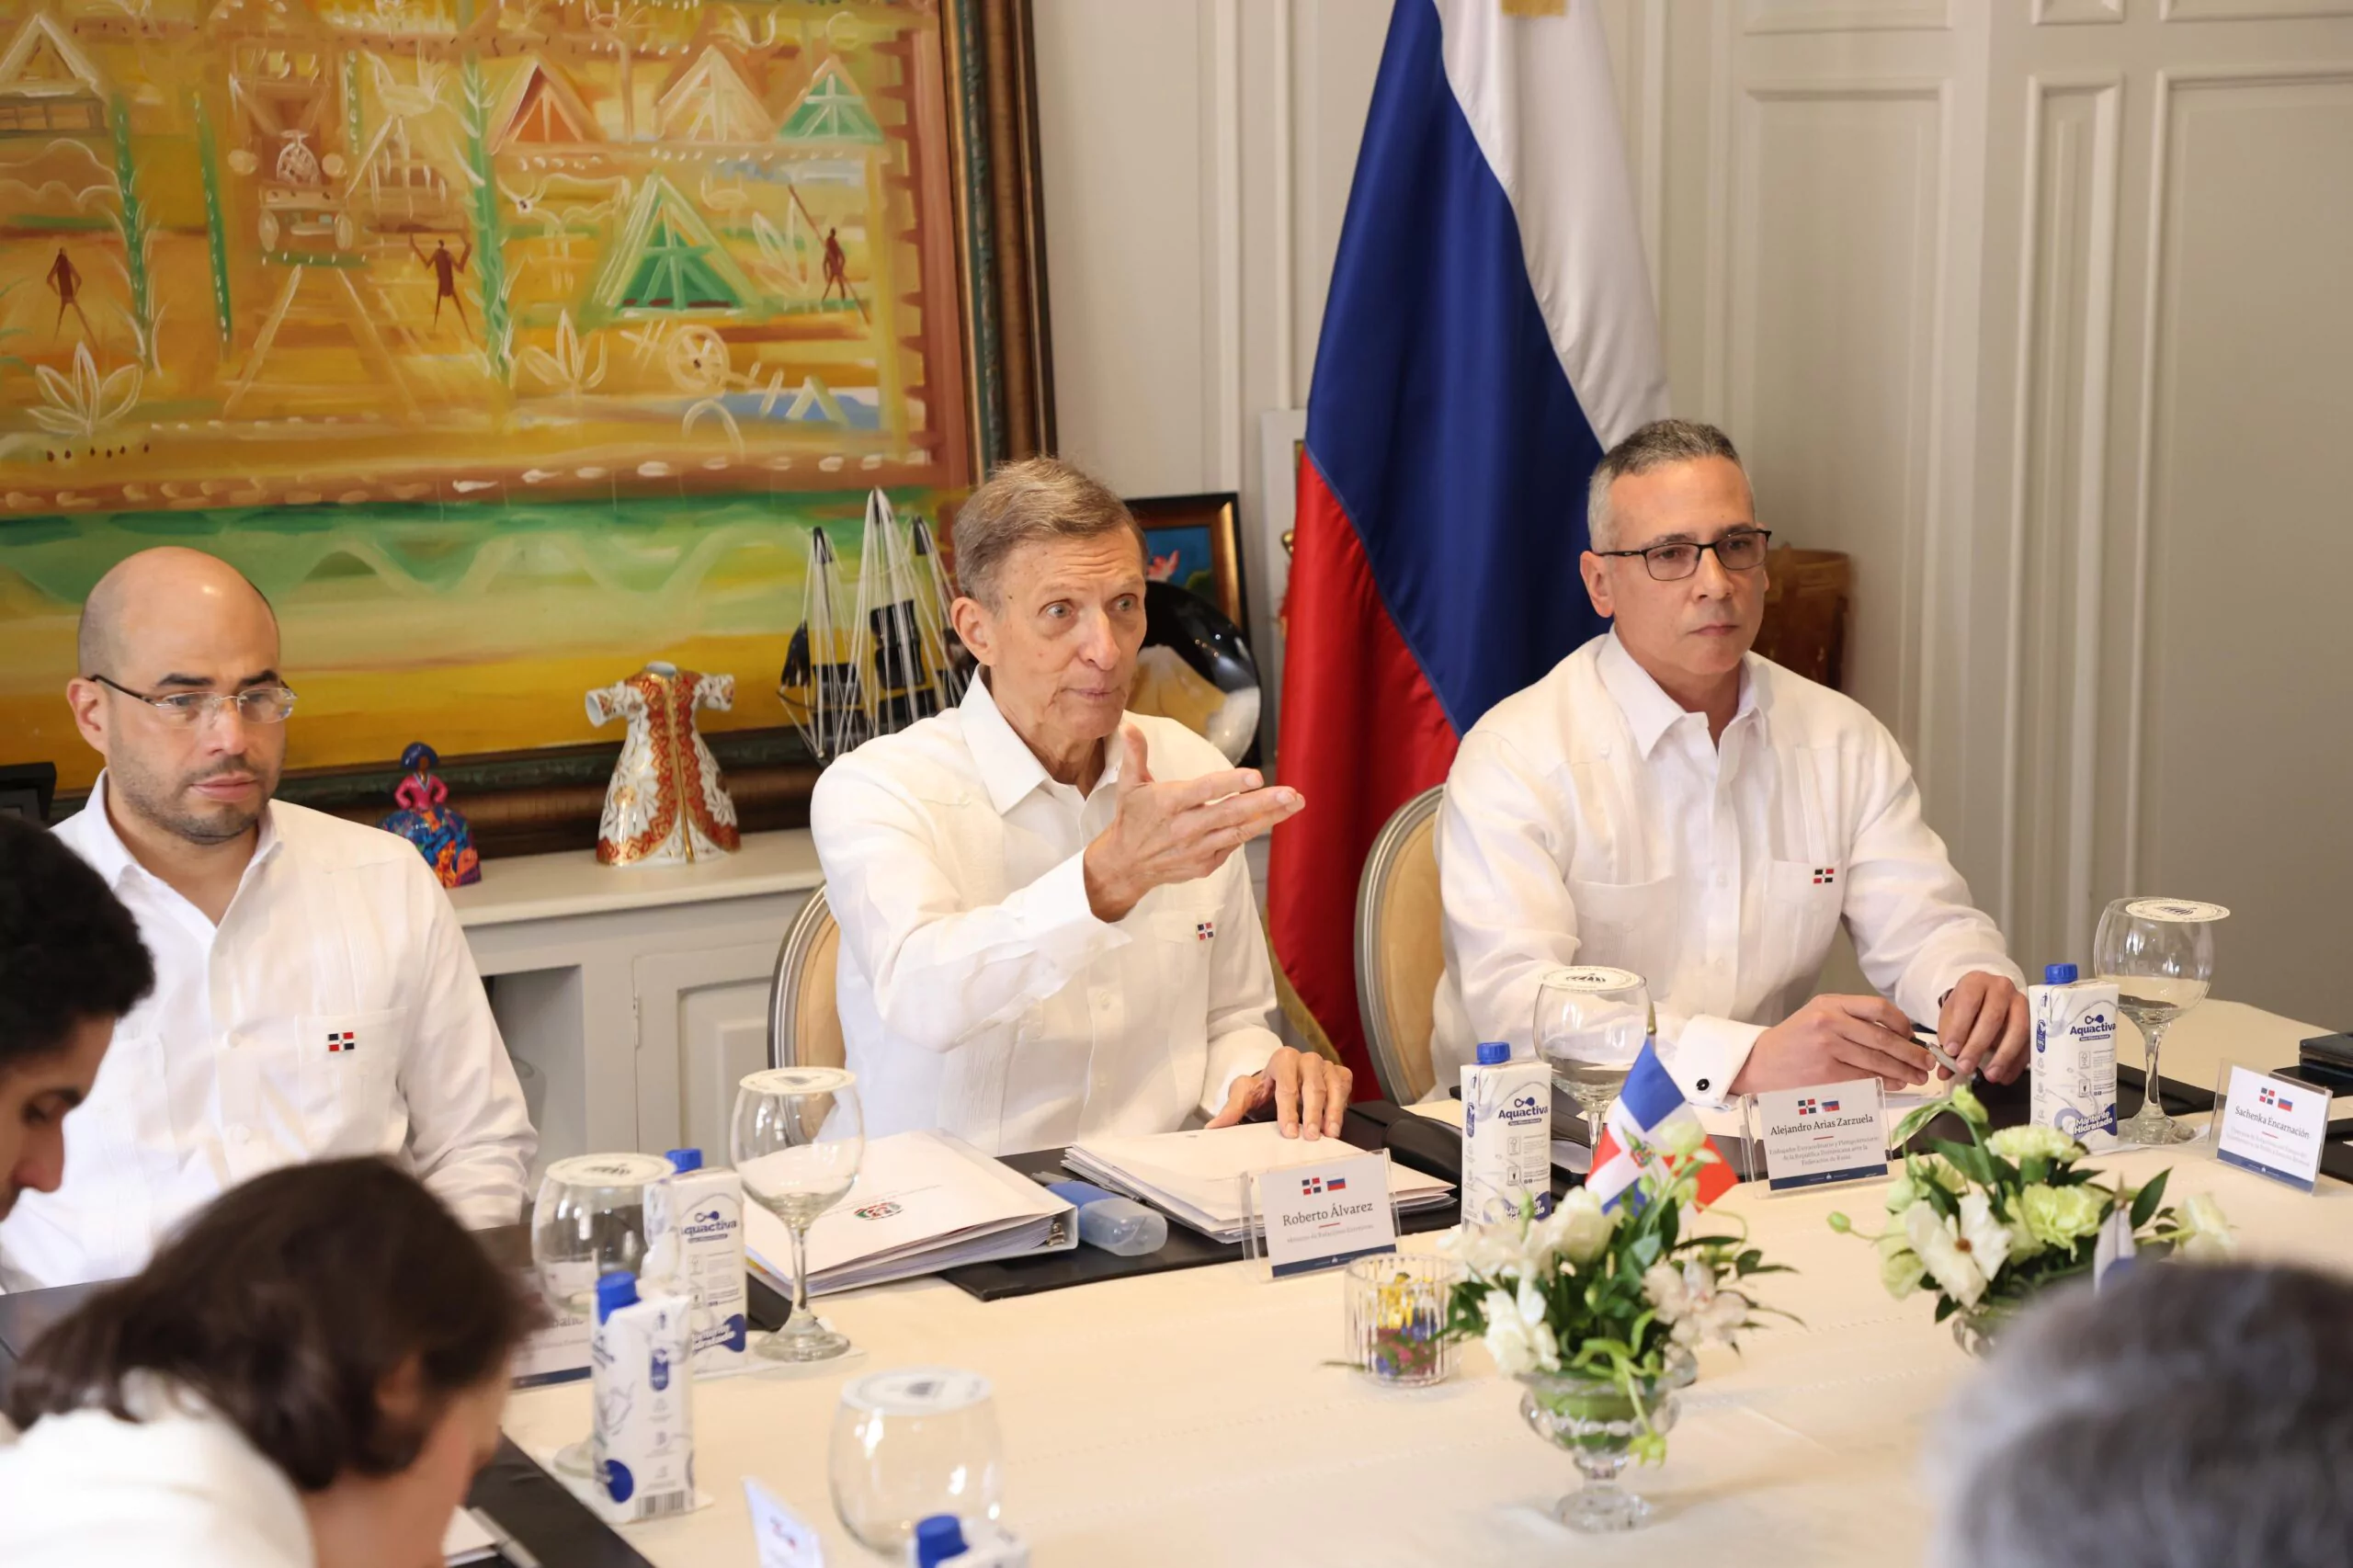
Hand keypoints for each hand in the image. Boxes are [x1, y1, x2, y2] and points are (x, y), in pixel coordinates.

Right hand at [1081, 726, 1303, 921]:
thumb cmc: (1132, 819)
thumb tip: (1129, 724)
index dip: (1231, 783)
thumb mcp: (1128, 784)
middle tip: (1291, 793)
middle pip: (1231, 813)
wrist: (1126, 865)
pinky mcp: (1205, 864)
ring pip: (1239, 831)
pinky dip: (1252, 830)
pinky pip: (1234, 844)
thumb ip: (1134, 753)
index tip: (1256, 777)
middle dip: (1264, 802)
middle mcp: (1185, 828)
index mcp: (1169, 803)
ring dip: (1270, 817)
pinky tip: (1273, 817)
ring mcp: (1197, 849)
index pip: (1205, 790)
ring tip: (1294, 803)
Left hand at [1204, 1047, 1351, 1139]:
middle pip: (1313, 1085)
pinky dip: (1343, 1105)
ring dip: (1332, 1111)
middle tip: (1310, 1136)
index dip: (1288, 1109)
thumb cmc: (1264, 1090)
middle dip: (1312, 1112)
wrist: (1279, 1085)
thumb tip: (1214, 1127)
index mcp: (1281, 1060)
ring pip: (1333, 1086)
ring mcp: (1324, 1066)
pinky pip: (1345, 1087)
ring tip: (1328, 1134)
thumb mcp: (1245, 1095)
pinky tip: (1336, 1124)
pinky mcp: (1338, 1074)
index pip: (1286, 1084)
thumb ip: (1232, 1109)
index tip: (1289, 1132)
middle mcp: (1305, 1059)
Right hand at [1733, 994, 1934, 1093]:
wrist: (1759, 1063)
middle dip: (1911, 1053)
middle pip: (1884, 1038)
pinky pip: (1864, 1079)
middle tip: (1926, 1062)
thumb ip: (1852, 1020)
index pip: (1878, 1008)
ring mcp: (1827, 1049)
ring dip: (1903, 1071)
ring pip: (1878, 1061)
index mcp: (1830, 1004)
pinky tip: (1895, 1085)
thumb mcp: (1817, 1016)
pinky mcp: (1826, 1075)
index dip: (1902, 1023)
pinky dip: (1885, 1083)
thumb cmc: (1793, 1040)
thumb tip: (1898, 1037)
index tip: (1912, 1036)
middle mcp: (1830, 1022)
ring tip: (1916, 1077)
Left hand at [1938, 971, 2028, 1083]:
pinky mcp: (2034, 1019)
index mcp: (1975, 982)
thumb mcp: (1951, 1021)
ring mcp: (2021, 1002)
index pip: (1968, 1002)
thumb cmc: (1965, 1010)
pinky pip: (2030, 1042)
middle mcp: (2001, 987)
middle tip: (1965, 1068)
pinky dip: (2017, 1062)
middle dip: (1978, 1046)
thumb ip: (1948, 1043)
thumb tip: (1944, 1072)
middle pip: (1993, 1017)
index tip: (1951, 1051)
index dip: (1959, 1028)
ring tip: (1990, 1076)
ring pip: (2018, 1029)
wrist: (1985, 1000)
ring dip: (2003, 1056)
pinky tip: (2005, 1077)